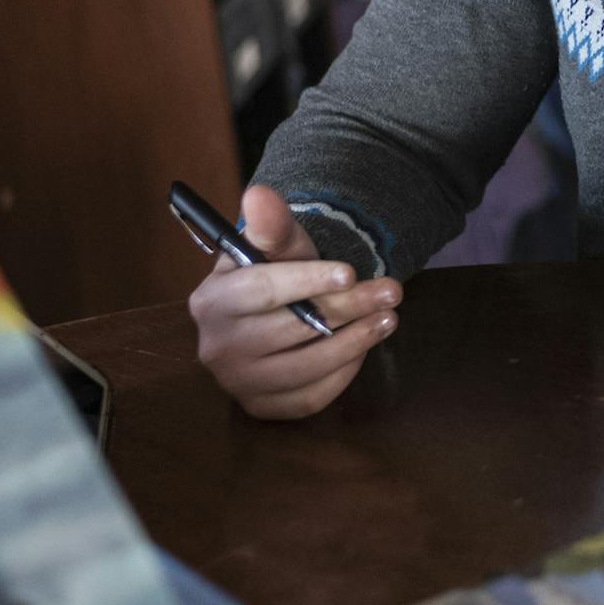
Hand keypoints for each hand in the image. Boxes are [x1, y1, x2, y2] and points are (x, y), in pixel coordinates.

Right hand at [188, 186, 400, 419]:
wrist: (272, 311)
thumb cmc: (275, 271)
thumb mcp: (275, 243)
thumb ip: (272, 224)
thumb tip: (259, 195)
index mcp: (211, 301)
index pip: (262, 290)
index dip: (308, 281)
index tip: (351, 272)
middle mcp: (216, 347)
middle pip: (290, 329)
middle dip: (348, 308)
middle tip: (392, 292)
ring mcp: (236, 384)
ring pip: (304, 368)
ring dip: (355, 342)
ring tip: (388, 319)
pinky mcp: (261, 408)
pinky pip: (308, 399)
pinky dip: (342, 376)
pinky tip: (362, 349)